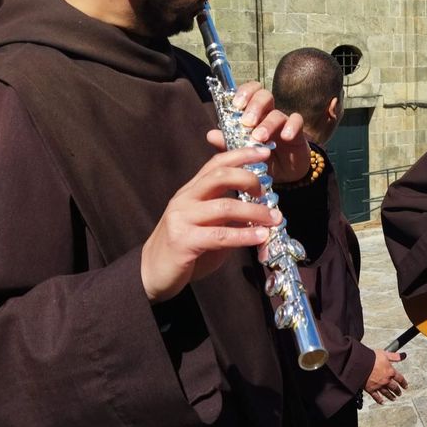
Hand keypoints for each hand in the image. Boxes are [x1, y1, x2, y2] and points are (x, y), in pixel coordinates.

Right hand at [141, 146, 282, 303]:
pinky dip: (244, 235)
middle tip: (267, 192)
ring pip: (224, 206)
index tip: (264, 152)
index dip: (241, 155)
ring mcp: (182, 219)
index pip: (216, 164)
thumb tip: (261, 212)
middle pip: (219, 176)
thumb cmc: (184, 249)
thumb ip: (228, 216)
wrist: (151, 274)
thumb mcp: (207, 226)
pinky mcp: (183, 241)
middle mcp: (184, 200)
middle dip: (248, 179)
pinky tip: (261, 237)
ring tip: (275, 219)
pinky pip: (220, 236)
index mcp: (191, 191)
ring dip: (254, 212)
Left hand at [205, 82, 309, 182]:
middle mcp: (268, 114)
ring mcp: (283, 122)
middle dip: (254, 106)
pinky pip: (297, 121)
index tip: (236, 104)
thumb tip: (210, 134)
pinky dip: (291, 127)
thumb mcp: (242, 153)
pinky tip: (285, 137)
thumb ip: (227, 143)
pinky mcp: (298, 132)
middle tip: (247, 122)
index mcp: (253, 114)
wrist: (283, 176)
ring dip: (267, 123)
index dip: (243, 93)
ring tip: (259, 137)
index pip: (249, 92)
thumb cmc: (261, 159)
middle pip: (264, 95)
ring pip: (277, 112)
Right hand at [365, 350, 407, 404]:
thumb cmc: (371, 358)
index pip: (400, 379)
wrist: (360, 363)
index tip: (405, 386)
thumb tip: (403, 356)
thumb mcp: (385, 354)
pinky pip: (376, 396)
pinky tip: (382, 402)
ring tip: (393, 399)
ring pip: (387, 393)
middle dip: (397, 391)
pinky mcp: (370, 389)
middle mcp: (386, 380)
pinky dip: (379, 400)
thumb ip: (395, 356)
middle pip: (394, 387)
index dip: (403, 383)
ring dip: (391, 396)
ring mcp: (378, 386)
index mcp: (390, 372)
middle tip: (399, 393)